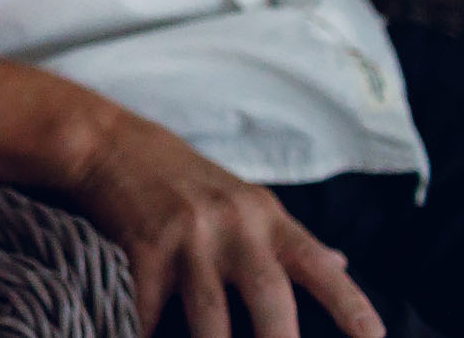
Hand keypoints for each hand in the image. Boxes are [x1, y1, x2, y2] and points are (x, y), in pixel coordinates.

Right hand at [73, 115, 383, 337]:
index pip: (318, 265)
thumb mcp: (246, 198)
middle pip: (270, 297)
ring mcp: (188, 236)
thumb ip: (288, 236)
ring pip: (211, 314)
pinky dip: (148, 330)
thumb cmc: (184, 177)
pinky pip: (151, 305)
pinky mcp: (144, 244)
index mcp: (266, 217)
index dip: (351, 304)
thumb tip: (340, 264)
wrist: (113, 144)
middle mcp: (234, 226)